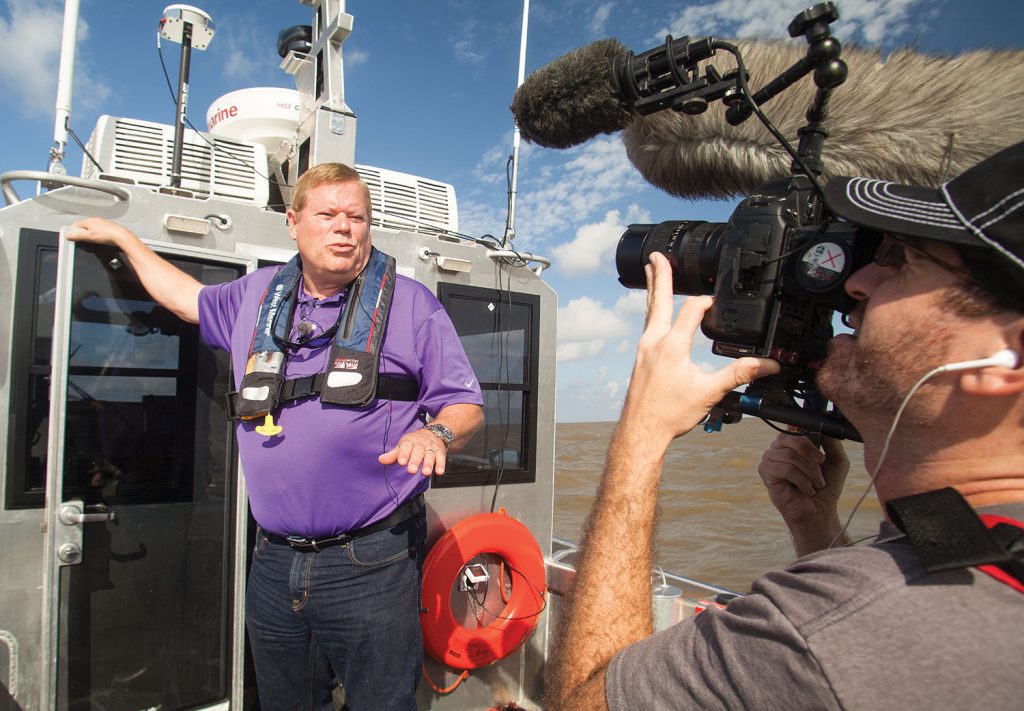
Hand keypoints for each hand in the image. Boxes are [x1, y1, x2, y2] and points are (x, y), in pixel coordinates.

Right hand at [66, 217, 139, 247]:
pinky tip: (100, 240)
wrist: (121, 236)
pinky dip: (97, 235)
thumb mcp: (89, 236)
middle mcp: (96, 220)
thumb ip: (78, 235)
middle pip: (84, 227)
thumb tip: (69, 235)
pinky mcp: (108, 228)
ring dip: (89, 234)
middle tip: (82, 240)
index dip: (72, 231)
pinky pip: (99, 231)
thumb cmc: (107, 235)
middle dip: (81, 233)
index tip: (71, 236)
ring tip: (92, 240)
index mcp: (89, 221)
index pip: (76, 224)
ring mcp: (102, 224)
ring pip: (91, 228)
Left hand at [378, 427, 447, 476]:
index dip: (404, 454)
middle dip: (415, 461)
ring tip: (425, 473)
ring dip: (428, 464)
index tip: (401, 462)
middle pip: (418, 451)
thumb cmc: (414, 443)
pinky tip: (439, 472)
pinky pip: (441, 457)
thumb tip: (380, 460)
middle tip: (411, 470)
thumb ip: (393, 455)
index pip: (406, 447)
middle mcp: (421, 443)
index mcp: (409, 441)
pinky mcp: (440, 451)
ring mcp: (431, 447)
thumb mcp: (403, 446)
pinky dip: (441, 464)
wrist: (434, 432)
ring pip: (430, 455)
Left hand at [620, 252, 779, 445]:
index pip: (692, 310)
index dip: (708, 302)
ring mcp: (643, 350)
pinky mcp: (639, 359)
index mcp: (672, 345)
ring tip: (650, 272)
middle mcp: (654, 342)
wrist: (641, 432)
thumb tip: (768, 365)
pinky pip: (646, 327)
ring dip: (653, 290)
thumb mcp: (710, 392)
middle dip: (660, 276)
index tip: (717, 302)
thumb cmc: (670, 414)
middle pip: (659, 300)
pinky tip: (655, 315)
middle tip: (656, 255)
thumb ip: (740, 374)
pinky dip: (652, 312)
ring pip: (649, 312)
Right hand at [758, 433, 849, 553]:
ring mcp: (770, 458)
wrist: (820, 510)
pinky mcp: (766, 472)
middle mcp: (780, 447)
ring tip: (816, 484)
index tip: (821, 446)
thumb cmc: (826, 487)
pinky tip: (806, 489)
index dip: (807, 432)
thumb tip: (826, 424)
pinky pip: (784, 469)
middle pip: (791, 437)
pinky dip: (801, 480)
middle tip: (821, 464)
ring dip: (809, 472)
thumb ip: (832, 441)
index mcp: (794, 442)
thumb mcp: (837, 460)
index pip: (795, 426)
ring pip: (790, 456)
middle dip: (811, 453)